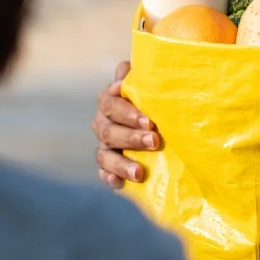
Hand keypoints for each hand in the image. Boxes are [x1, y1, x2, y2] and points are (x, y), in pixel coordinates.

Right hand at [91, 61, 160, 187]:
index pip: (111, 104)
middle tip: (155, 141)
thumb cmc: (152, 92)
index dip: (127, 112)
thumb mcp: (147, 80)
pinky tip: (119, 184)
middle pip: (109, 131)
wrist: (156, 115)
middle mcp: (103, 121)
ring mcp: (104, 144)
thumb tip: (126, 78)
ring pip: (105, 154)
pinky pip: (103, 172)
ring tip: (139, 172)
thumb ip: (138, 75)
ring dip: (121, 163)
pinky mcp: (108, 164)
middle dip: (131, 137)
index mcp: (109, 99)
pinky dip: (109, 177)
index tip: (148, 121)